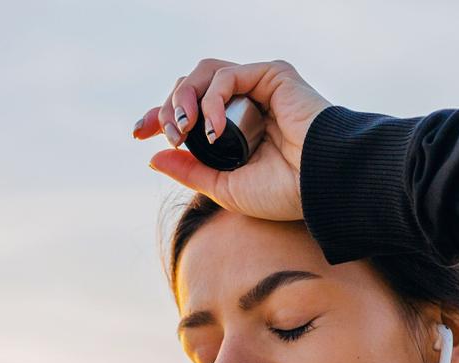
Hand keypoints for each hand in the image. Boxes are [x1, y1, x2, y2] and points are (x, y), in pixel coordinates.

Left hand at [132, 58, 331, 221]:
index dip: (160, 116)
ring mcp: (258, 86)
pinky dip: (211, 101)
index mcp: (234, 128)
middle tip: (165, 135)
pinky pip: (226, 76)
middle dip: (167, 108)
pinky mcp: (271, 74)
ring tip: (183, 130)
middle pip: (189, 87)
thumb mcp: (224, 187)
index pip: (188, 110)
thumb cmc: (282, 192)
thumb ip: (189, 171)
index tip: (139, 134)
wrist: (319, 186)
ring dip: (183, 98)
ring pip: (203, 73)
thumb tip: (152, 157)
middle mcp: (245, 103)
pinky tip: (213, 130)